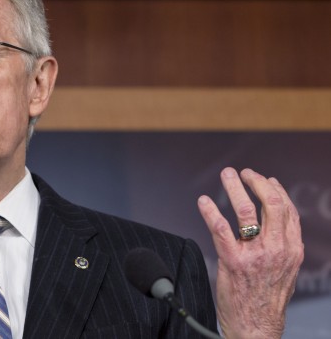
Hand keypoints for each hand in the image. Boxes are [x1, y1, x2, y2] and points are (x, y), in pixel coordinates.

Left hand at [198, 167, 303, 338]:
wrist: (256, 327)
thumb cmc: (266, 298)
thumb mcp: (285, 269)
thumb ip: (281, 245)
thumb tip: (272, 221)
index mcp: (292, 249)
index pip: (288, 210)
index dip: (275, 189)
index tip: (265, 179)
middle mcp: (277, 249)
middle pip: (271, 204)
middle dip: (256, 182)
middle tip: (243, 173)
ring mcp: (255, 255)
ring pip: (246, 211)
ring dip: (235, 188)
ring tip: (227, 176)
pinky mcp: (233, 262)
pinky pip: (220, 229)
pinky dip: (211, 211)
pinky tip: (204, 201)